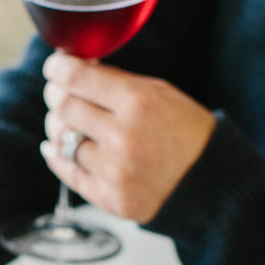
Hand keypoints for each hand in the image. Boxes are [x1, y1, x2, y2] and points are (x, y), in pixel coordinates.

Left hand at [41, 52, 215, 223]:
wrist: (210, 183)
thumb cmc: (185, 133)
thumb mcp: (161, 94)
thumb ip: (117, 82)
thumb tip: (75, 69)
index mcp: (139, 104)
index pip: (79, 79)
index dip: (58, 69)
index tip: (54, 66)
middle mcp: (123, 138)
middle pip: (64, 108)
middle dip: (55, 95)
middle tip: (57, 92)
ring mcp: (114, 171)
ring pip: (61, 141)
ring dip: (58, 127)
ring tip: (67, 122)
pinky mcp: (109, 197)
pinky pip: (67, 172)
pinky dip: (57, 156)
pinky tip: (55, 147)